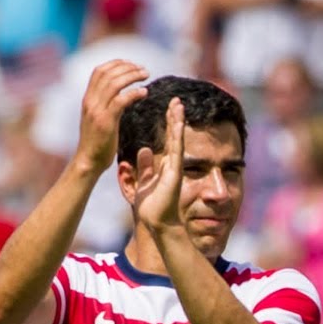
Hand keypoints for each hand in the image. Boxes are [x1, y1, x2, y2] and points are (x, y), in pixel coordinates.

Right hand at [74, 60, 148, 173]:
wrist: (89, 160)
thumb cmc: (97, 142)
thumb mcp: (97, 118)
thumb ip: (104, 104)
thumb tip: (118, 94)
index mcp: (88, 99)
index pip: (99, 71)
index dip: (116, 63)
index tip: (132, 64)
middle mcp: (90, 101)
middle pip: (107, 73)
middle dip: (128, 67)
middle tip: (144, 70)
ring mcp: (97, 111)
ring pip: (114, 83)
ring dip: (132, 76)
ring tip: (146, 76)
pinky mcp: (106, 121)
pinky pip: (121, 101)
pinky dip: (134, 93)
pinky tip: (144, 92)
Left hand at [133, 98, 184, 233]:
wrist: (158, 222)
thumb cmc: (152, 206)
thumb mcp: (144, 181)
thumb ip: (146, 167)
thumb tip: (144, 150)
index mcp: (164, 165)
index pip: (167, 141)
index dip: (167, 125)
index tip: (168, 109)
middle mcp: (172, 164)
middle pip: (174, 137)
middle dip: (175, 118)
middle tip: (176, 101)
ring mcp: (175, 168)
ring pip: (176, 140)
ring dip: (178, 122)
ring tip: (178, 105)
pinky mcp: (175, 173)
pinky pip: (177, 151)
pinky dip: (177, 137)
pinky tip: (177, 124)